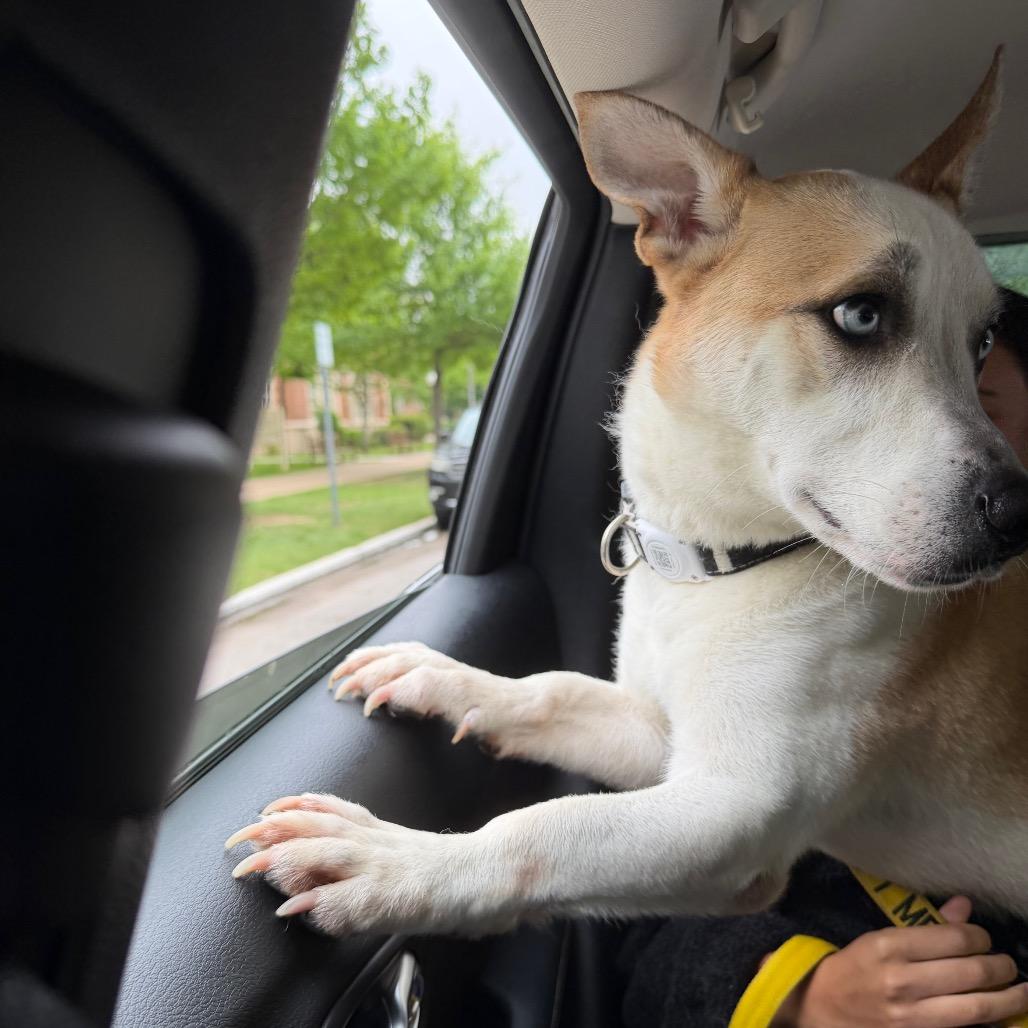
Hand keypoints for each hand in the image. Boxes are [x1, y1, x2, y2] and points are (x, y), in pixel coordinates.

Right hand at [775, 897, 1027, 1027]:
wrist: (821, 1009)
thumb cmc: (853, 969)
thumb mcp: (879, 939)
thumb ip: (924, 926)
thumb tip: (964, 907)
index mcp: (889, 946)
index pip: (954, 938)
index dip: (979, 936)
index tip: (982, 937)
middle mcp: (903, 981)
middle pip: (972, 972)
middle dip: (1001, 966)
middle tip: (1008, 964)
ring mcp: (912, 1016)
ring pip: (977, 1007)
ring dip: (1008, 998)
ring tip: (1019, 990)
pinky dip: (988, 1022)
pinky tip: (998, 1014)